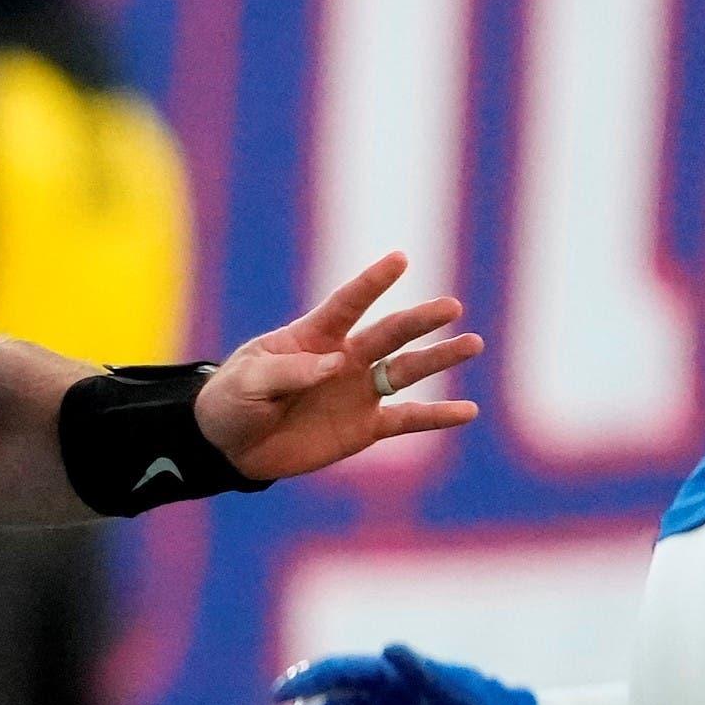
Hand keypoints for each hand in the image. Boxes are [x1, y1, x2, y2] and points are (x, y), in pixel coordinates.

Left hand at [195, 252, 480, 480]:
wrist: (232, 445)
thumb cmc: (234, 400)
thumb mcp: (249, 381)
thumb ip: (290, 371)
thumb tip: (336, 365)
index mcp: (313, 335)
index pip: (348, 303)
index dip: (372, 282)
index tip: (400, 258)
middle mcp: (344, 358)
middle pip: (389, 333)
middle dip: (419, 320)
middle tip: (451, 306)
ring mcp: (358, 391)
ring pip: (406, 370)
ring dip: (438, 358)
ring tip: (472, 343)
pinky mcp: (365, 427)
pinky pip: (407, 419)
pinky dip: (436, 416)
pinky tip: (467, 411)